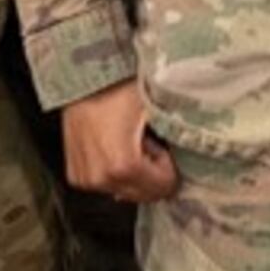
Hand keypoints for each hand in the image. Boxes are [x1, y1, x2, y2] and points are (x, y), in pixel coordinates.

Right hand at [61, 80, 182, 203]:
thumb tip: (193, 150)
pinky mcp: (76, 176)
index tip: (163, 143)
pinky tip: (116, 146)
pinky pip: (107, 185)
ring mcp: (85, 180)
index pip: (163, 186)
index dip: (169, 165)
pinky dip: (117, 172)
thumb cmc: (119, 86)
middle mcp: (100, 179)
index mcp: (122, 166)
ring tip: (131, 141)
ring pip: (126, 191)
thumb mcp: (157, 109)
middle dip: (153, 172)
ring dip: (136, 173)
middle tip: (149, 141)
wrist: (83, 76)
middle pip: (144, 194)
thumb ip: (176, 135)